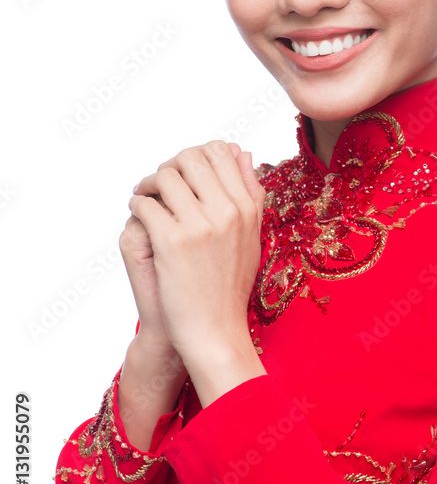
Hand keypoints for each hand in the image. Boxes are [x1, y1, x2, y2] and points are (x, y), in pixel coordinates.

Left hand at [127, 140, 265, 362]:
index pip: (220, 151)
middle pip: (191, 157)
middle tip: (160, 182)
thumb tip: (243, 152)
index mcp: (247, 207)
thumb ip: (250, 193)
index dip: (197, 154)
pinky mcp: (171, 242)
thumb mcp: (252, 236)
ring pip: (165, 176)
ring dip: (149, 183)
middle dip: (170, 165)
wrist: (215, 332)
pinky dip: (137, 204)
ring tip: (145, 196)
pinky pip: (145, 204)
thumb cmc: (230, 287)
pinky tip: (139, 215)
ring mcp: (199, 225)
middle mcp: (227, 211)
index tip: (185, 171)